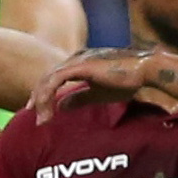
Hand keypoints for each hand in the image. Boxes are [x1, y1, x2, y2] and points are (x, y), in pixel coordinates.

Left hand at [29, 47, 152, 121]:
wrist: (144, 72)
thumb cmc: (126, 81)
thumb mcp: (97, 93)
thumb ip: (79, 98)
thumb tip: (61, 106)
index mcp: (79, 62)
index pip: (53, 76)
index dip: (43, 93)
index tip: (38, 110)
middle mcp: (76, 58)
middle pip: (47, 77)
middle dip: (37, 97)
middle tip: (33, 116)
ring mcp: (78, 60)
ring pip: (48, 79)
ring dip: (41, 100)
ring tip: (42, 119)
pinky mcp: (81, 66)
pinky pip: (55, 81)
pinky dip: (48, 96)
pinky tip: (47, 110)